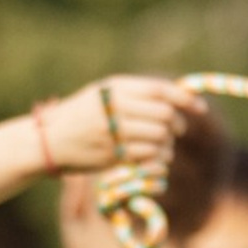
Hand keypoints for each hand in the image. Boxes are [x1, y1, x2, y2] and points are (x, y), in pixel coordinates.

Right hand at [34, 75, 206, 173]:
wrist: (47, 142)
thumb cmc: (79, 116)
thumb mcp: (102, 94)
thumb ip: (134, 94)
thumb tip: (177, 97)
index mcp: (114, 89)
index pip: (160, 91)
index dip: (185, 99)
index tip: (199, 108)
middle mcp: (115, 108)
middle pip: (163, 116)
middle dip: (176, 125)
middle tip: (175, 131)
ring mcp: (113, 133)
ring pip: (159, 139)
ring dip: (167, 145)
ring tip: (161, 147)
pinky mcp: (111, 155)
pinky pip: (147, 157)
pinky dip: (156, 159)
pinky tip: (152, 159)